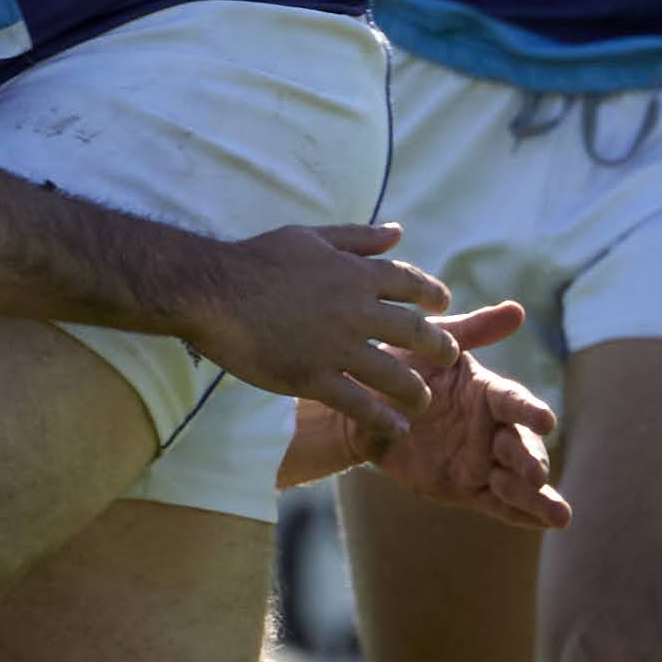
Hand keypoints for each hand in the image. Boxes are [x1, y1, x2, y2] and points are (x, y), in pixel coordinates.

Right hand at [178, 220, 455, 436]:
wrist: (213, 290)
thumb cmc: (257, 259)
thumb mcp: (311, 237)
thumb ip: (357, 237)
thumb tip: (398, 232)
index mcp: (355, 274)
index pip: (409, 283)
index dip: (432, 294)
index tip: (444, 305)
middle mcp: (355, 311)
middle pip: (414, 332)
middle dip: (438, 347)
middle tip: (448, 357)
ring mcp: (335, 347)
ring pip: (393, 374)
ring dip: (415, 391)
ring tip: (423, 402)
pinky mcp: (312, 377)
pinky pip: (358, 404)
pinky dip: (382, 419)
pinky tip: (396, 429)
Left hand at [276, 318, 567, 526]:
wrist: (357, 409)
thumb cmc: (398, 367)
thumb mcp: (431, 345)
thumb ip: (471, 332)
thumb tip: (518, 310)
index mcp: (487, 392)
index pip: (514, 401)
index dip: (530, 410)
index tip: (546, 420)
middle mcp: (491, 429)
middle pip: (521, 446)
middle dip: (531, 459)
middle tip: (535, 472)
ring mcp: (481, 462)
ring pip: (516, 481)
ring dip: (537, 496)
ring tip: (559, 512)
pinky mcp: (465, 489)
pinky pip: (497, 505)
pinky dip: (520, 514)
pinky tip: (545, 523)